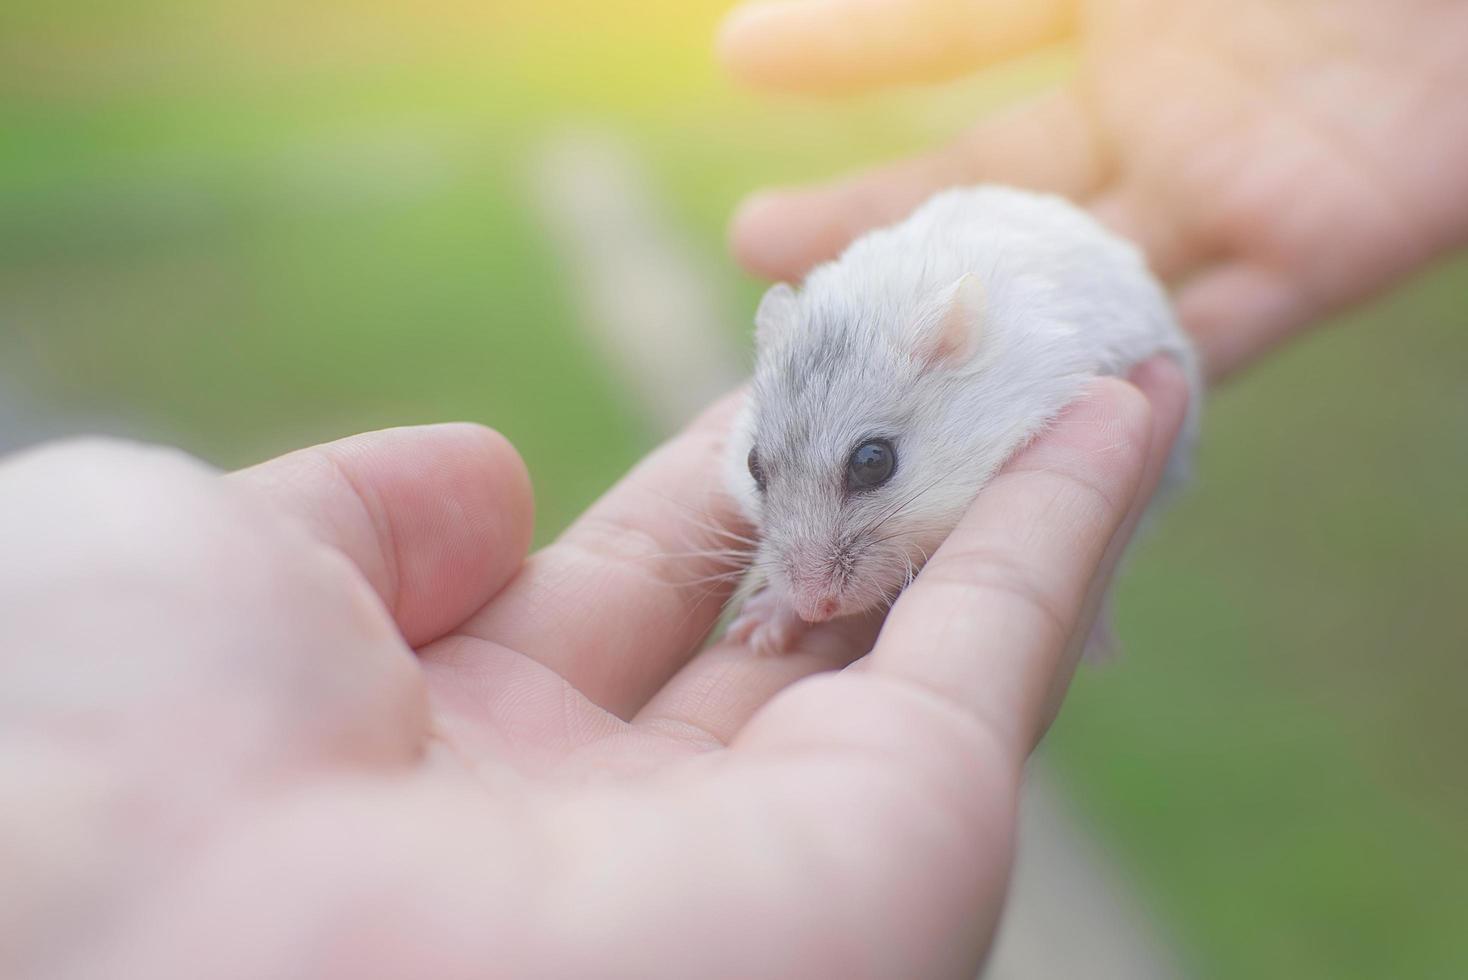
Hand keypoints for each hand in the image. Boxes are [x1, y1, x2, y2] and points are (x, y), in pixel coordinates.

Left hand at [0, 362, 1184, 978]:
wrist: (173, 964)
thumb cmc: (105, 752)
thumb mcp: (194, 564)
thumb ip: (357, 516)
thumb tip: (496, 485)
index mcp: (449, 758)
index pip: (627, 588)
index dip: (717, 473)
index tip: (785, 373)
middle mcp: (619, 820)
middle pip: (788, 611)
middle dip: (867, 473)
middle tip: (937, 339)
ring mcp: (768, 840)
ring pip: (919, 624)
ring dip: (988, 473)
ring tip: (1046, 333)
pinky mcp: (904, 843)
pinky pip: (1007, 646)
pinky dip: (1076, 515)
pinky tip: (1121, 396)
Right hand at [719, 0, 1467, 379]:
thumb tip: (761, 25)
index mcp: (1121, 0)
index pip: (956, 31)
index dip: (850, 53)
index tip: (738, 65)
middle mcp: (1160, 103)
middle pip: (993, 186)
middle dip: (875, 223)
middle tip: (755, 258)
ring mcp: (1236, 185)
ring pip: (1078, 283)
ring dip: (977, 342)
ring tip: (866, 385)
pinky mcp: (1328, 251)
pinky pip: (1212, 337)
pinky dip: (1130, 390)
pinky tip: (1028, 446)